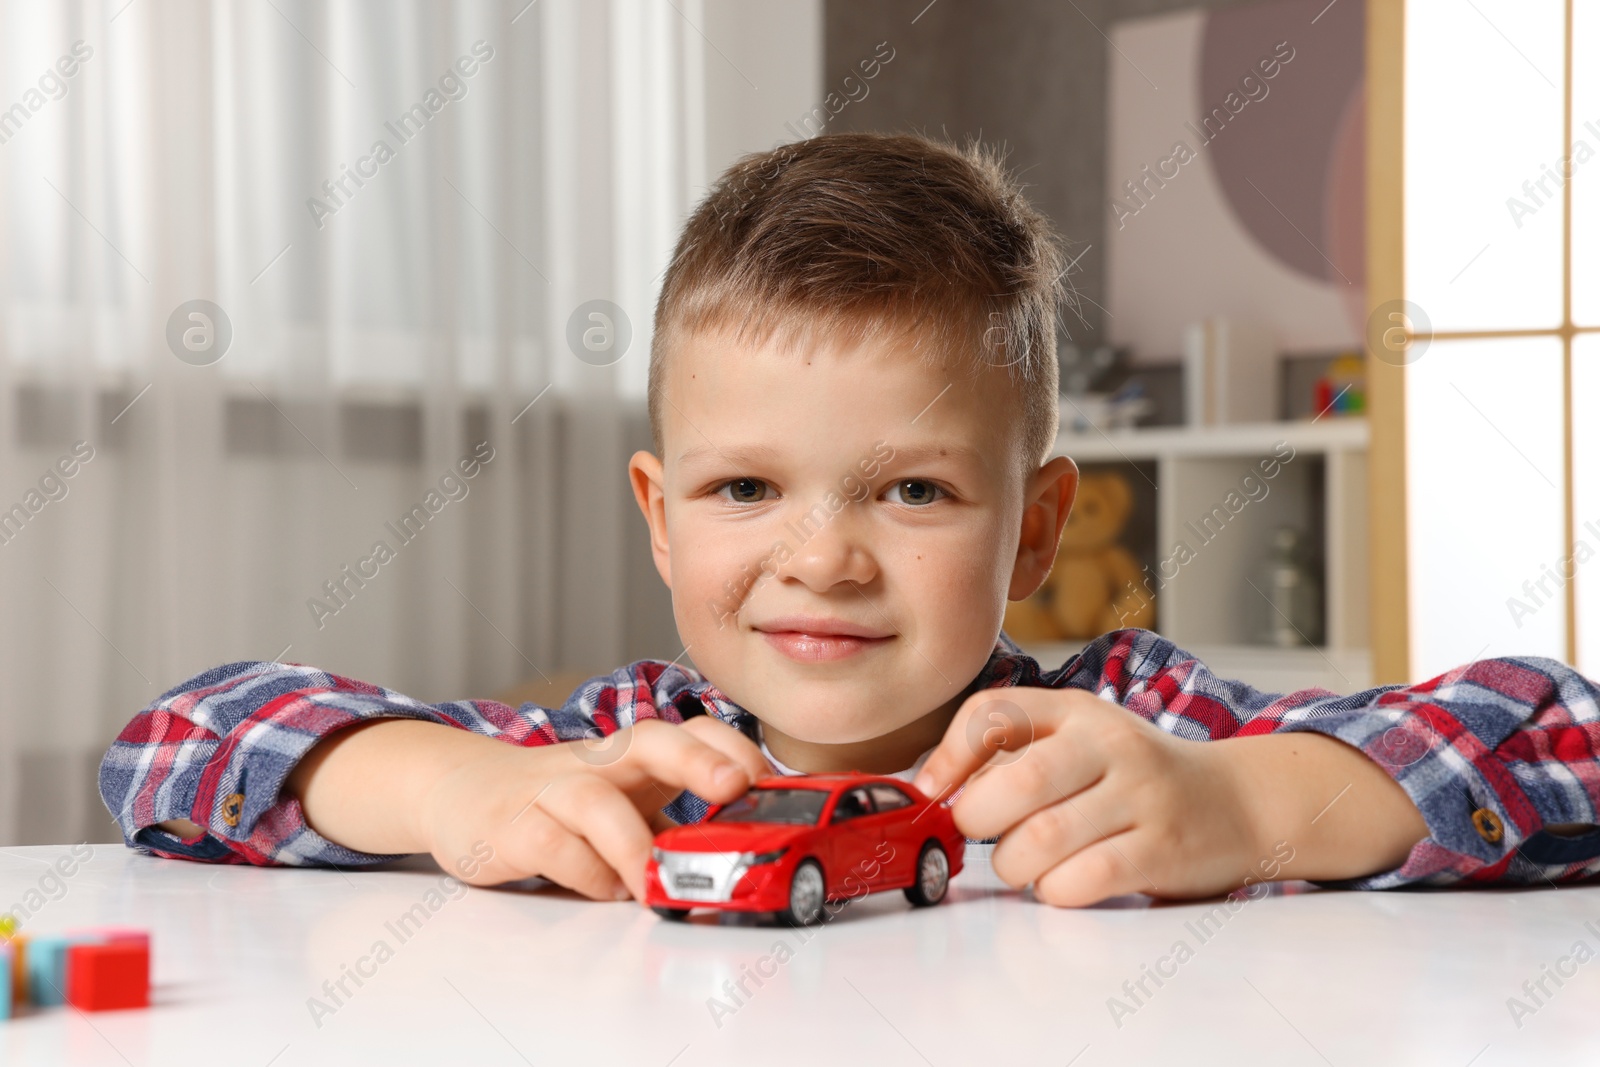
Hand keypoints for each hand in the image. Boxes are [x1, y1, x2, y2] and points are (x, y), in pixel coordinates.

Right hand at [412, 716, 768, 902]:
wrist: (459, 789)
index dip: (730, 747)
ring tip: (658, 883)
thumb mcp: (622, 803)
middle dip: (698, 760)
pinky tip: (606, 890)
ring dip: (634, 845)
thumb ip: (671, 827)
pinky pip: (552, 846)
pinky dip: (585, 873)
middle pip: (648, 742)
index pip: (688, 730)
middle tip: (736, 786)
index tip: (763, 780)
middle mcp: (595, 761)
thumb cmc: (558, 800)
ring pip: (596, 802)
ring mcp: (551, 789)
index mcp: (631, 755)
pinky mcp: (512, 826)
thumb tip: (746, 856)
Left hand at [913, 687, 1426, 906]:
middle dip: (976, 822)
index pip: (992, 713)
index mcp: (1077, 711)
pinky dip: (1054, 891)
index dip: (948, 757)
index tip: (934, 792)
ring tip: (1024, 863)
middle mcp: (1109, 743)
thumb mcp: (1079, 741)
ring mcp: (1140, 795)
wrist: (1240, 802)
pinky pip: (1081, 881)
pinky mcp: (1161, 849)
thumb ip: (1012, 753)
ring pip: (1040, 840)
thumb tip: (930, 785)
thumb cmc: (1135, 777)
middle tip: (980, 835)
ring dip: (1013, 865)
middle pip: (1013, 785)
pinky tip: (1063, 883)